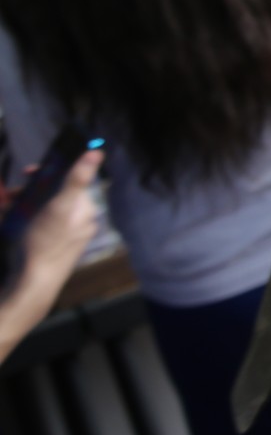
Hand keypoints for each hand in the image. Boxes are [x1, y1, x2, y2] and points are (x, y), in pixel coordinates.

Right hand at [20, 149, 103, 280]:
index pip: (71, 180)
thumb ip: (77, 180)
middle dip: (31, 189)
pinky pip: (37, 224)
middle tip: (12, 192)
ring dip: (23, 203)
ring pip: (43, 209)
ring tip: (7, 204)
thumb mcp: (60, 206)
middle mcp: (79, 221)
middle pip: (54, 194)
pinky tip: (9, 217)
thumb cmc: (46, 243)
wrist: (33, 282)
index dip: (50, 171)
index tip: (29, 171)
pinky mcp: (51, 245)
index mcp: (85, 209)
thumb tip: (96, 152)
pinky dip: (23, 218)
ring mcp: (65, 235)